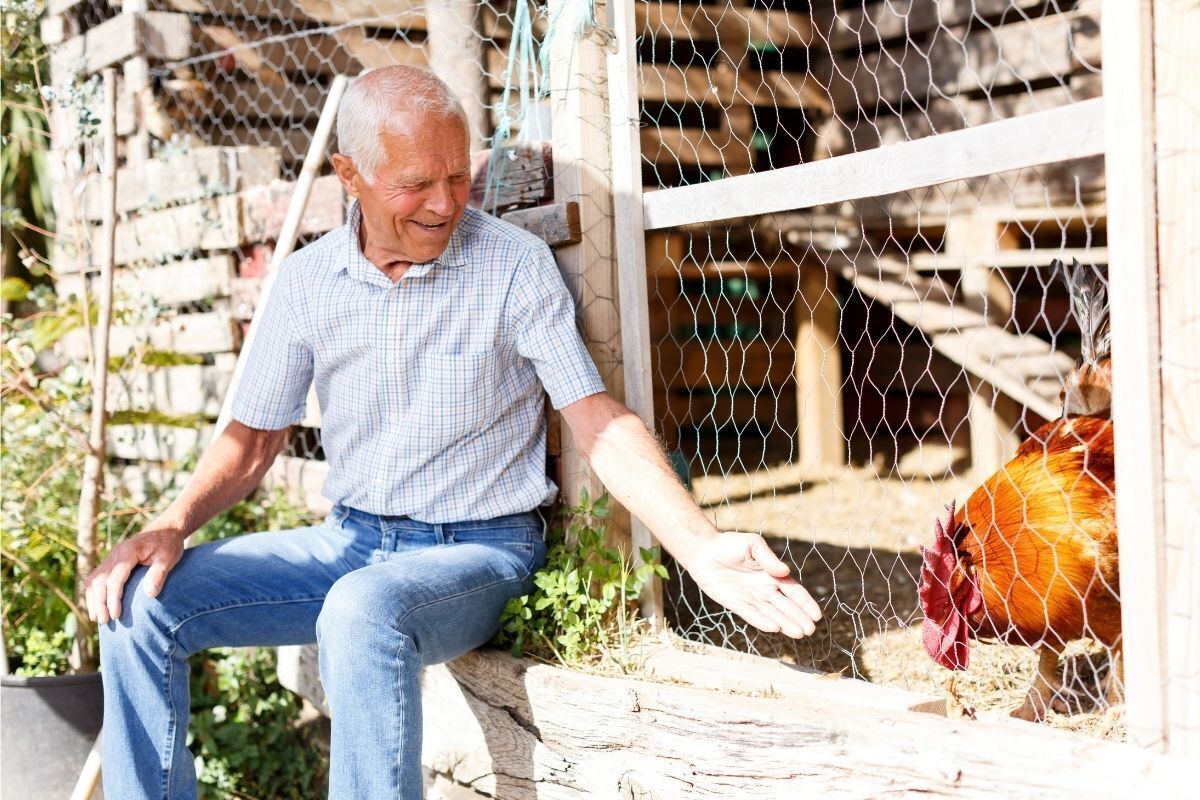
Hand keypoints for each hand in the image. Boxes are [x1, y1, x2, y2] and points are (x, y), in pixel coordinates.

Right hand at [86, 524, 184, 624]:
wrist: (166, 530)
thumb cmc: (168, 545)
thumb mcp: (168, 558)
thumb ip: (158, 574)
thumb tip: (150, 594)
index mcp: (128, 552)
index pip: (115, 579)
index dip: (113, 599)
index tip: (117, 615)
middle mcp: (115, 554)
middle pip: (100, 581)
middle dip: (100, 603)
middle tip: (104, 622)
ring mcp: (111, 557)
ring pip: (94, 580)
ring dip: (93, 599)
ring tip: (97, 618)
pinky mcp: (111, 561)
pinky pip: (96, 577)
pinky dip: (93, 592)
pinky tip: (96, 606)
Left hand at [685, 532, 821, 638]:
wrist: (703, 551)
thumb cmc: (730, 544)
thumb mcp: (753, 545)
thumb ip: (768, 558)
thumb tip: (785, 572)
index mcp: (772, 574)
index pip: (793, 591)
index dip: (805, 603)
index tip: (817, 614)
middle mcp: (764, 588)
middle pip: (785, 606)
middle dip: (798, 617)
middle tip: (810, 630)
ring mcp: (751, 597)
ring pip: (772, 614)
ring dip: (785, 623)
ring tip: (799, 633)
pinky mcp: (736, 603)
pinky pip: (751, 614)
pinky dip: (762, 621)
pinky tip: (775, 629)